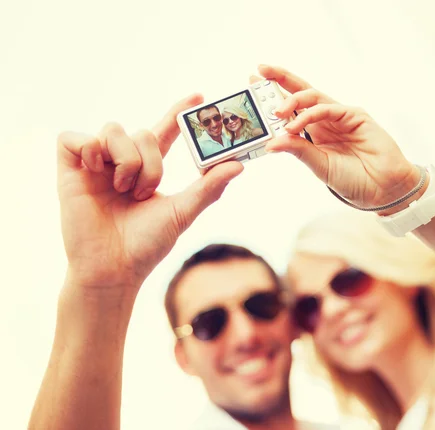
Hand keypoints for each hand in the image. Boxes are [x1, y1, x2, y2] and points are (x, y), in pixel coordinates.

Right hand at [57, 95, 242, 292]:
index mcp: (145, 169)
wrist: (114, 268)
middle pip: (142, 131)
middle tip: (144, 192)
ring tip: (124, 189)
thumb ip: (208, 188)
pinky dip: (90, 149)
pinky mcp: (69, 169)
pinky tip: (97, 173)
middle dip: (151, 162)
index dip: (178, 113)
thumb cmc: (146, 245)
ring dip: (126, 159)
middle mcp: (120, 162)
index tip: (199, 97)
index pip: (163, 132)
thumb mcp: (182, 212)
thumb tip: (238, 165)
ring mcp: (95, 165)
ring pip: (114, 129)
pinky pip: (75, 137)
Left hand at [255, 65, 422, 212]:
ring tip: (276, 113)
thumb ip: (298, 151)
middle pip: (300, 92)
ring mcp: (340, 116)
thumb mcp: (318, 166)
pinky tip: (294, 125)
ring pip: (312, 96)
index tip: (251, 87)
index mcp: (314, 132)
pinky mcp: (355, 115)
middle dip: (279, 80)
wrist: (383, 189)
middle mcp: (325, 120)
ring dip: (291, 101)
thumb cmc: (353, 180)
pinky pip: (328, 108)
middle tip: (258, 71)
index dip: (272, 97)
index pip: (290, 108)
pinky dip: (309, 115)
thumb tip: (270, 144)